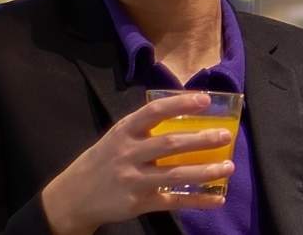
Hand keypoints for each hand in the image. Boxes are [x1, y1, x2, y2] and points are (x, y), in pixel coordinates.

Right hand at [40, 94, 238, 234]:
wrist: (73, 197)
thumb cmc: (102, 161)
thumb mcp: (116, 138)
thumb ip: (143, 128)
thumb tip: (185, 114)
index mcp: (124, 132)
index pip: (154, 112)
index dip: (181, 104)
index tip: (205, 100)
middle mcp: (128, 154)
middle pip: (170, 144)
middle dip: (201, 139)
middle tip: (226, 135)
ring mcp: (134, 180)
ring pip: (175, 175)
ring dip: (205, 171)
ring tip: (229, 166)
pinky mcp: (139, 203)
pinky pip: (174, 202)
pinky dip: (198, 201)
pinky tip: (218, 198)